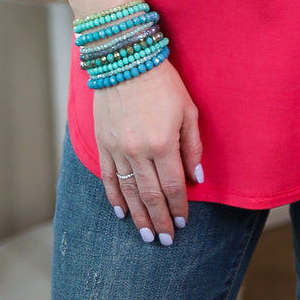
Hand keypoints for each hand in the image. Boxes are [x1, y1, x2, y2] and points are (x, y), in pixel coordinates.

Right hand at [94, 61, 202, 241]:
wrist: (125, 59)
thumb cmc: (163, 82)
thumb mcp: (188, 110)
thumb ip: (192, 147)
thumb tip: (196, 178)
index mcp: (163, 143)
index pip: (173, 186)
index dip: (179, 207)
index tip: (182, 222)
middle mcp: (138, 150)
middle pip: (150, 195)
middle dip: (159, 221)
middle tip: (165, 240)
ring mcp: (118, 148)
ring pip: (129, 192)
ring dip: (138, 217)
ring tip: (145, 235)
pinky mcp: (103, 143)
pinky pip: (109, 177)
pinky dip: (114, 198)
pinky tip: (121, 213)